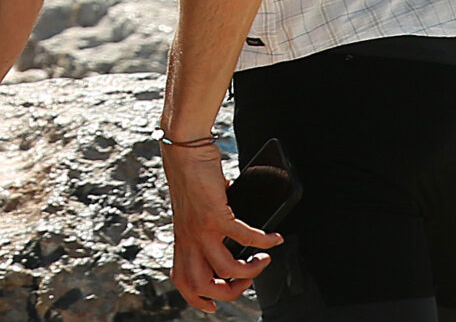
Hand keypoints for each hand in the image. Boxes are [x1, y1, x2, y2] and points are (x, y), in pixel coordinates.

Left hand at [164, 142, 279, 312]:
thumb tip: (229, 228)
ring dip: (250, 270)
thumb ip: (207, 225)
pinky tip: (273, 237)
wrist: (184, 149)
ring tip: (263, 259)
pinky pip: (244, 237)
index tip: (213, 305)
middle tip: (246, 281)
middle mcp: (188, 238)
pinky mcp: (215, 214)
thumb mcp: (193, 210)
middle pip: (203, 285)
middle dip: (229, 292)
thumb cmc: (191, 174)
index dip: (197, 299)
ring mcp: (201, 228)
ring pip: (225, 269)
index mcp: (182, 240)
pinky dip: (263, 241)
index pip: (182, 280)